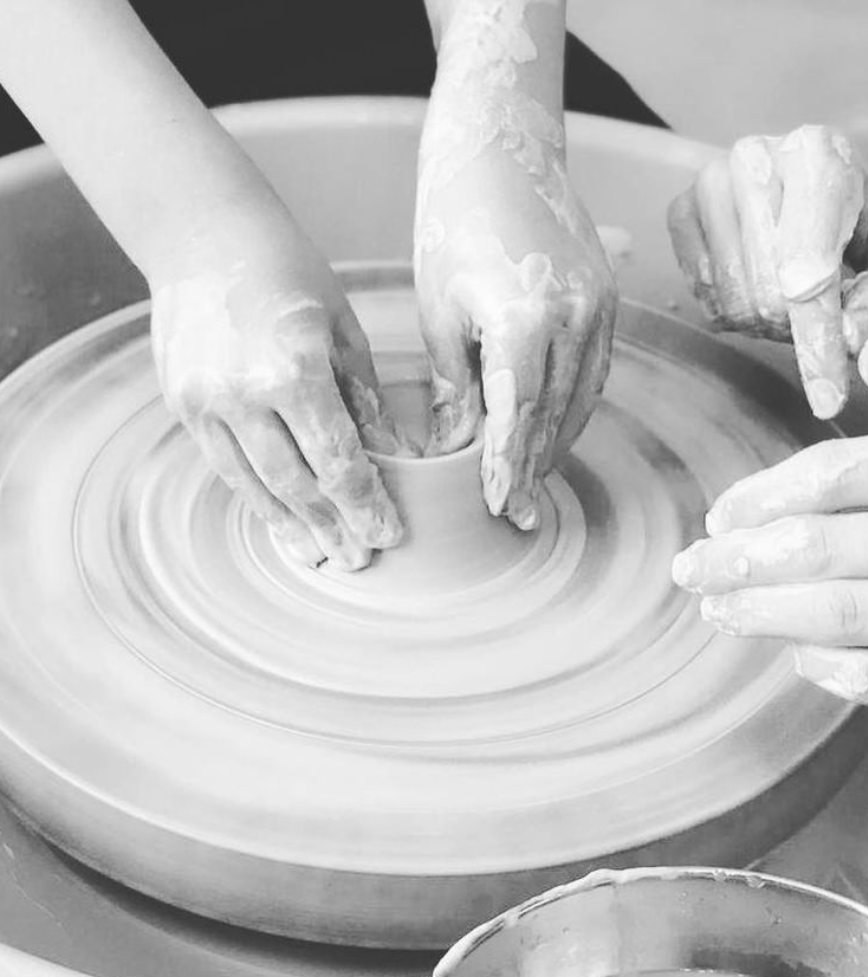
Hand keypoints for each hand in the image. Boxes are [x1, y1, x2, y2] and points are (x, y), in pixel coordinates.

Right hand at [151, 202, 408, 570]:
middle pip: (297, 483)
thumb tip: (396, 462)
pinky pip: (224, 466)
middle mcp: (244, 392)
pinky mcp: (181, 405)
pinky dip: (256, 498)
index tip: (389, 536)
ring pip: (256, 484)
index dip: (365, 505)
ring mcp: (204, 402)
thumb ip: (366, 401)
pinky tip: (281, 521)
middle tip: (360, 560)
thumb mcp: (345, 332)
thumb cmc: (292, 275)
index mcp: (295, 368)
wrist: (203, 235)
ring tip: (321, 556)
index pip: (338, 460)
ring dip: (292, 526)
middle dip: (333, 527)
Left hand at [415, 151, 615, 529]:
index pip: (521, 414)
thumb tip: (454, 451)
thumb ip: (456, 388)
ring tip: (534, 483)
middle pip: (557, 414)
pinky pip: (595, 372)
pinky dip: (574, 408)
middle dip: (536, 468)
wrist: (502, 152)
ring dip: (558, 444)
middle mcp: (576, 316)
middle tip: (520, 516)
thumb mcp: (440, 312)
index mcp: (527, 317)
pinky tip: (553, 432)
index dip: (511, 467)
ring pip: (583, 398)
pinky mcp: (608, 300)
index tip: (502, 508)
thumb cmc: (453, 226)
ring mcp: (601, 307)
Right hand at [667, 123, 867, 418]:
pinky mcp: (681, 210)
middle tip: (830, 317)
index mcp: (819, 156)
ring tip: (800, 299)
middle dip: (801, 329)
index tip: (828, 399)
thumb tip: (846, 341)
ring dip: (770, 323)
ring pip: (731, 302)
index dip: (817, 341)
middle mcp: (753, 160)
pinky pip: (703, 298)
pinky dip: (736, 310)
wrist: (850, 159)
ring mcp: (710, 183)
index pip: (807, 270)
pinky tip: (763, 286)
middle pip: (764, 294)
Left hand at [671, 335, 867, 720]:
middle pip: (824, 549)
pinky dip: (825, 667)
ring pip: (844, 616)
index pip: (837, 475)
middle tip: (692, 570)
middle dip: (739, 563)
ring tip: (719, 611)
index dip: (761, 498)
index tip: (721, 517)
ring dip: (762, 616)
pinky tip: (792, 652)